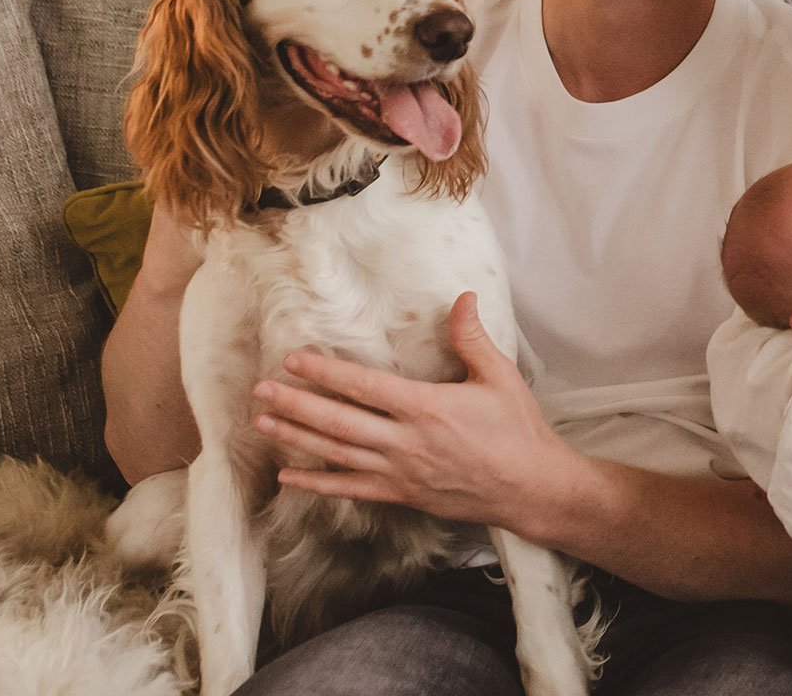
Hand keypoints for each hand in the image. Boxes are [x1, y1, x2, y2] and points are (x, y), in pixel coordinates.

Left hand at [251, 292, 581, 533]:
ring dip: (297, 438)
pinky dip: (317, 484)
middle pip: (338, 422)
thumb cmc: (517, 430)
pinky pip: (351, 489)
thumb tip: (462, 298)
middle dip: (295, 405)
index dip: (325, 372)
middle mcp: (406, 442)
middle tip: (262, 391)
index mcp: (426, 408)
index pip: (363, 387)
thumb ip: (473, 338)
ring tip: (264, 424)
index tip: (294, 359)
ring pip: (337, 454)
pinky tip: (289, 477)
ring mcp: (400, 472)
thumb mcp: (500, 377)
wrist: (530, 488)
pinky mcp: (402, 494)